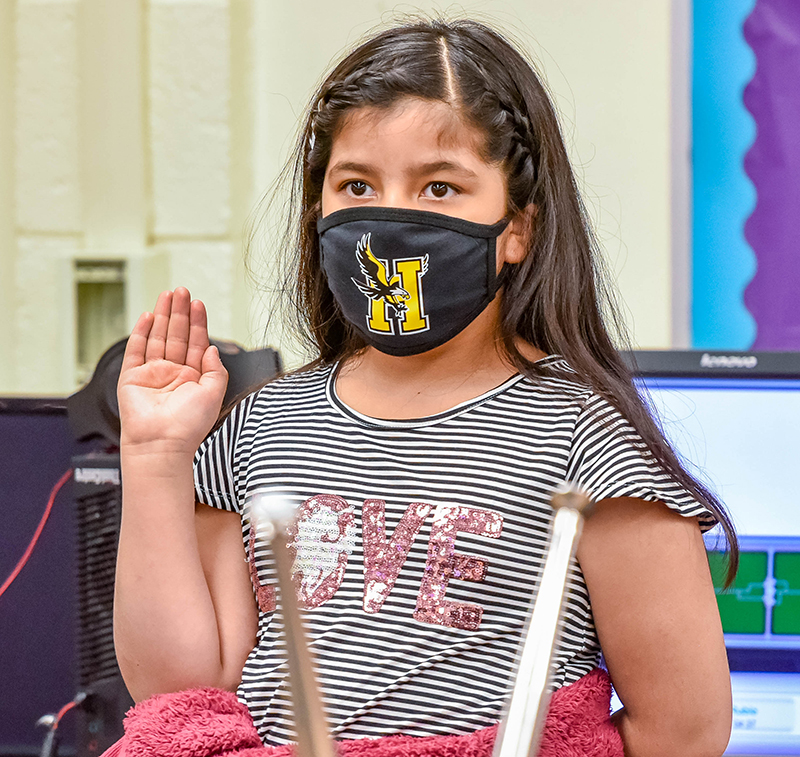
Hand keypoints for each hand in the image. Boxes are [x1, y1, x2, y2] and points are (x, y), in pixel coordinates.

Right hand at [117, 288, 228, 454]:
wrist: (162, 443)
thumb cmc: (188, 426)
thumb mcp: (214, 393)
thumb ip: (216, 369)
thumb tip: (213, 348)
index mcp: (193, 378)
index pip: (196, 343)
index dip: (198, 322)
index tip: (198, 303)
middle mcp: (173, 373)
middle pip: (177, 335)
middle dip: (180, 312)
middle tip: (182, 291)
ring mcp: (152, 374)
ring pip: (158, 337)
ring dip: (163, 316)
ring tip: (168, 295)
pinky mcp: (132, 377)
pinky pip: (136, 349)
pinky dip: (141, 332)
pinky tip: (149, 316)